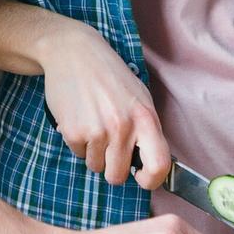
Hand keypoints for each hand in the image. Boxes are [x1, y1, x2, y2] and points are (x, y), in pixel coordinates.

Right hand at [37, 21, 170, 189]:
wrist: (74, 52)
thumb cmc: (110, 76)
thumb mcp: (139, 97)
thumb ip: (146, 130)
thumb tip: (150, 166)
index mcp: (146, 118)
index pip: (159, 165)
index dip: (151, 180)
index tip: (140, 177)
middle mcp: (124, 127)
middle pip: (118, 176)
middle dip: (112, 168)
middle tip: (108, 147)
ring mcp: (97, 130)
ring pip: (96, 166)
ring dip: (94, 152)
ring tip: (93, 123)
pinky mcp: (74, 131)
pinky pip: (78, 154)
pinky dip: (78, 142)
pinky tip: (80, 118)